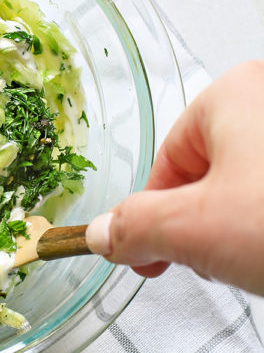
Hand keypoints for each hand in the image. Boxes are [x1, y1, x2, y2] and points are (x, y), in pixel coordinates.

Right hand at [85, 60, 263, 292]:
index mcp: (235, 91)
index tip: (149, 257)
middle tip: (212, 260)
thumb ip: (137, 227)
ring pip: (247, 188)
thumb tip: (103, 233)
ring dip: (240, 229)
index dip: (155, 215)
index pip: (169, 159)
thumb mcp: (197, 228)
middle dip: (202, 224)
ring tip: (256, 258)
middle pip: (208, 173)